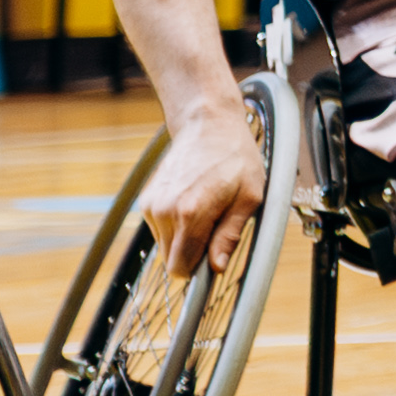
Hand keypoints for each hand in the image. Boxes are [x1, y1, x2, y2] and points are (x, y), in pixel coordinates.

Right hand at [144, 85, 274, 274]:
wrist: (207, 124)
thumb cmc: (235, 158)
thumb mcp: (250, 196)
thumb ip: (231, 234)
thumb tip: (217, 266)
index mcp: (191, 212)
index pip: (181, 268)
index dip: (199, 270)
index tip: (213, 261)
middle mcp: (164, 211)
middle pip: (172, 260)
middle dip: (194, 252)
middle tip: (216, 225)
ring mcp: (151, 205)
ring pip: (165, 246)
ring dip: (185, 237)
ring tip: (206, 208)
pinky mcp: (146, 201)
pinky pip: (160, 230)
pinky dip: (175, 225)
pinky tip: (191, 201)